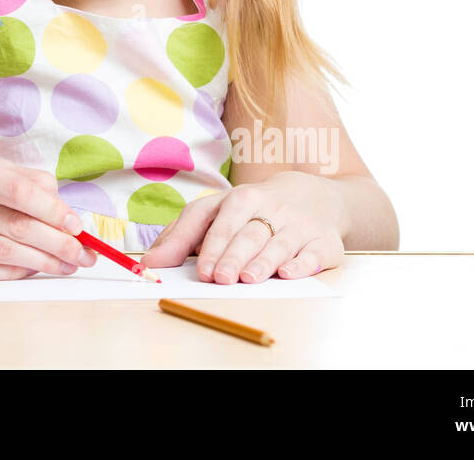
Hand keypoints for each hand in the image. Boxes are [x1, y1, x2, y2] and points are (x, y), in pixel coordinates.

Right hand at [0, 155, 99, 280]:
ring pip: (2, 253)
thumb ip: (18, 178)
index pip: (17, 191)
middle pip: (14, 226)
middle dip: (57, 242)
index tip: (76, 225)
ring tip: (64, 265)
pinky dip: (12, 273)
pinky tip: (31, 270)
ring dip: (41, 262)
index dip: (53, 211)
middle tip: (81, 253)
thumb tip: (61, 203)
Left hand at [139, 171, 344, 282]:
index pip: (220, 220)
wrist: (312, 195)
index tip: (202, 270)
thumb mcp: (215, 213)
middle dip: (233, 256)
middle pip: (248, 233)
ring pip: (278, 243)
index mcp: (238, 199)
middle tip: (221, 279)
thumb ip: (181, 237)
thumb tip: (150, 263)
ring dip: (263, 261)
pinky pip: (314, 252)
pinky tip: (288, 273)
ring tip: (248, 278)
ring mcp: (298, 224)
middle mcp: (269, 208)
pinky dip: (302, 263)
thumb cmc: (251, 210)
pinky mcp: (324, 241)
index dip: (211, 245)